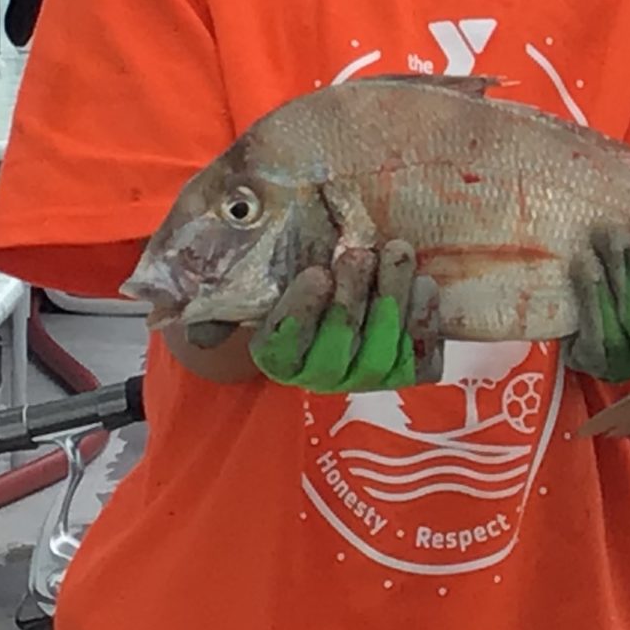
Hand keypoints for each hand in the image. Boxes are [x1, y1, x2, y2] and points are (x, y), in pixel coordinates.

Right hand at [236, 240, 441, 393]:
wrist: (343, 285)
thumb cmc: (295, 271)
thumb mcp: (260, 268)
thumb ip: (230, 277)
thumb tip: (205, 280)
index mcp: (275, 353)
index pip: (283, 346)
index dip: (302, 312)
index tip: (317, 273)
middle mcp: (319, 375)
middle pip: (337, 349)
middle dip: (351, 299)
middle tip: (358, 255)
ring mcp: (364, 377)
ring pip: (382, 354)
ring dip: (392, 301)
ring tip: (397, 253)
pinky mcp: (405, 371)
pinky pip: (421, 361)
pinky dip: (425, 322)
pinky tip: (424, 283)